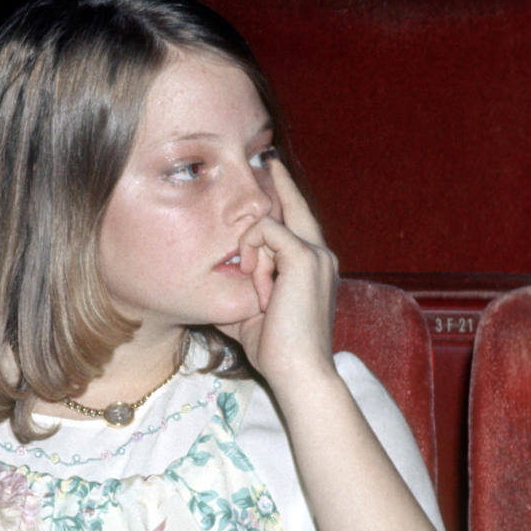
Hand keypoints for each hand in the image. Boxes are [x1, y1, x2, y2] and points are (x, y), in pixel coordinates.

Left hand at [217, 160, 338, 387]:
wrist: (299, 372)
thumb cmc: (275, 351)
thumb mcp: (249, 314)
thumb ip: (237, 292)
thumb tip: (210, 284)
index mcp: (312, 269)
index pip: (297, 225)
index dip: (282, 203)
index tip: (270, 182)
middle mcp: (320, 256)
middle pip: (296, 207)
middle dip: (280, 181)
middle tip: (267, 157)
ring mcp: (316, 255)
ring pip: (272, 223)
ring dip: (252, 254)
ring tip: (258, 293)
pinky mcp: (304, 258)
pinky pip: (267, 230)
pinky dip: (252, 252)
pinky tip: (256, 284)